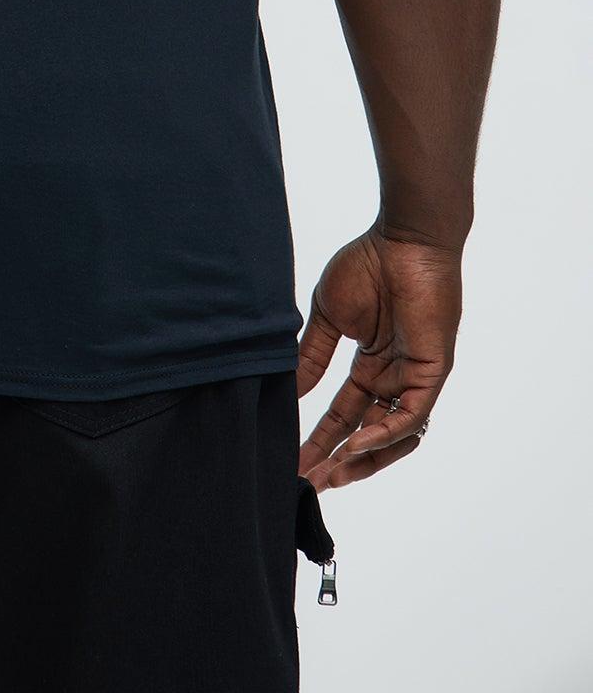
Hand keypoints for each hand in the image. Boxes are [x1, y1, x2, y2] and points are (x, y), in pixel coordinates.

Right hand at [296, 224, 460, 490]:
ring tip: (332, 474)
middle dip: (341, 459)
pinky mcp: (431, 371)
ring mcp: (414, 376)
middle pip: (368, 432)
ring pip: (392, 433)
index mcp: (371, 363)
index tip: (296, 461)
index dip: (321, 437)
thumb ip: (312, 355)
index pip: (344, 412)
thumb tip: (290, 391)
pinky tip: (356, 443)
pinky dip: (385, 433)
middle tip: (312, 481)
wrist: (401, 240)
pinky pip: (411, 414)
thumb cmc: (367, 266)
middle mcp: (394, 375)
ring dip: (363, 457)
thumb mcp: (328, 317)